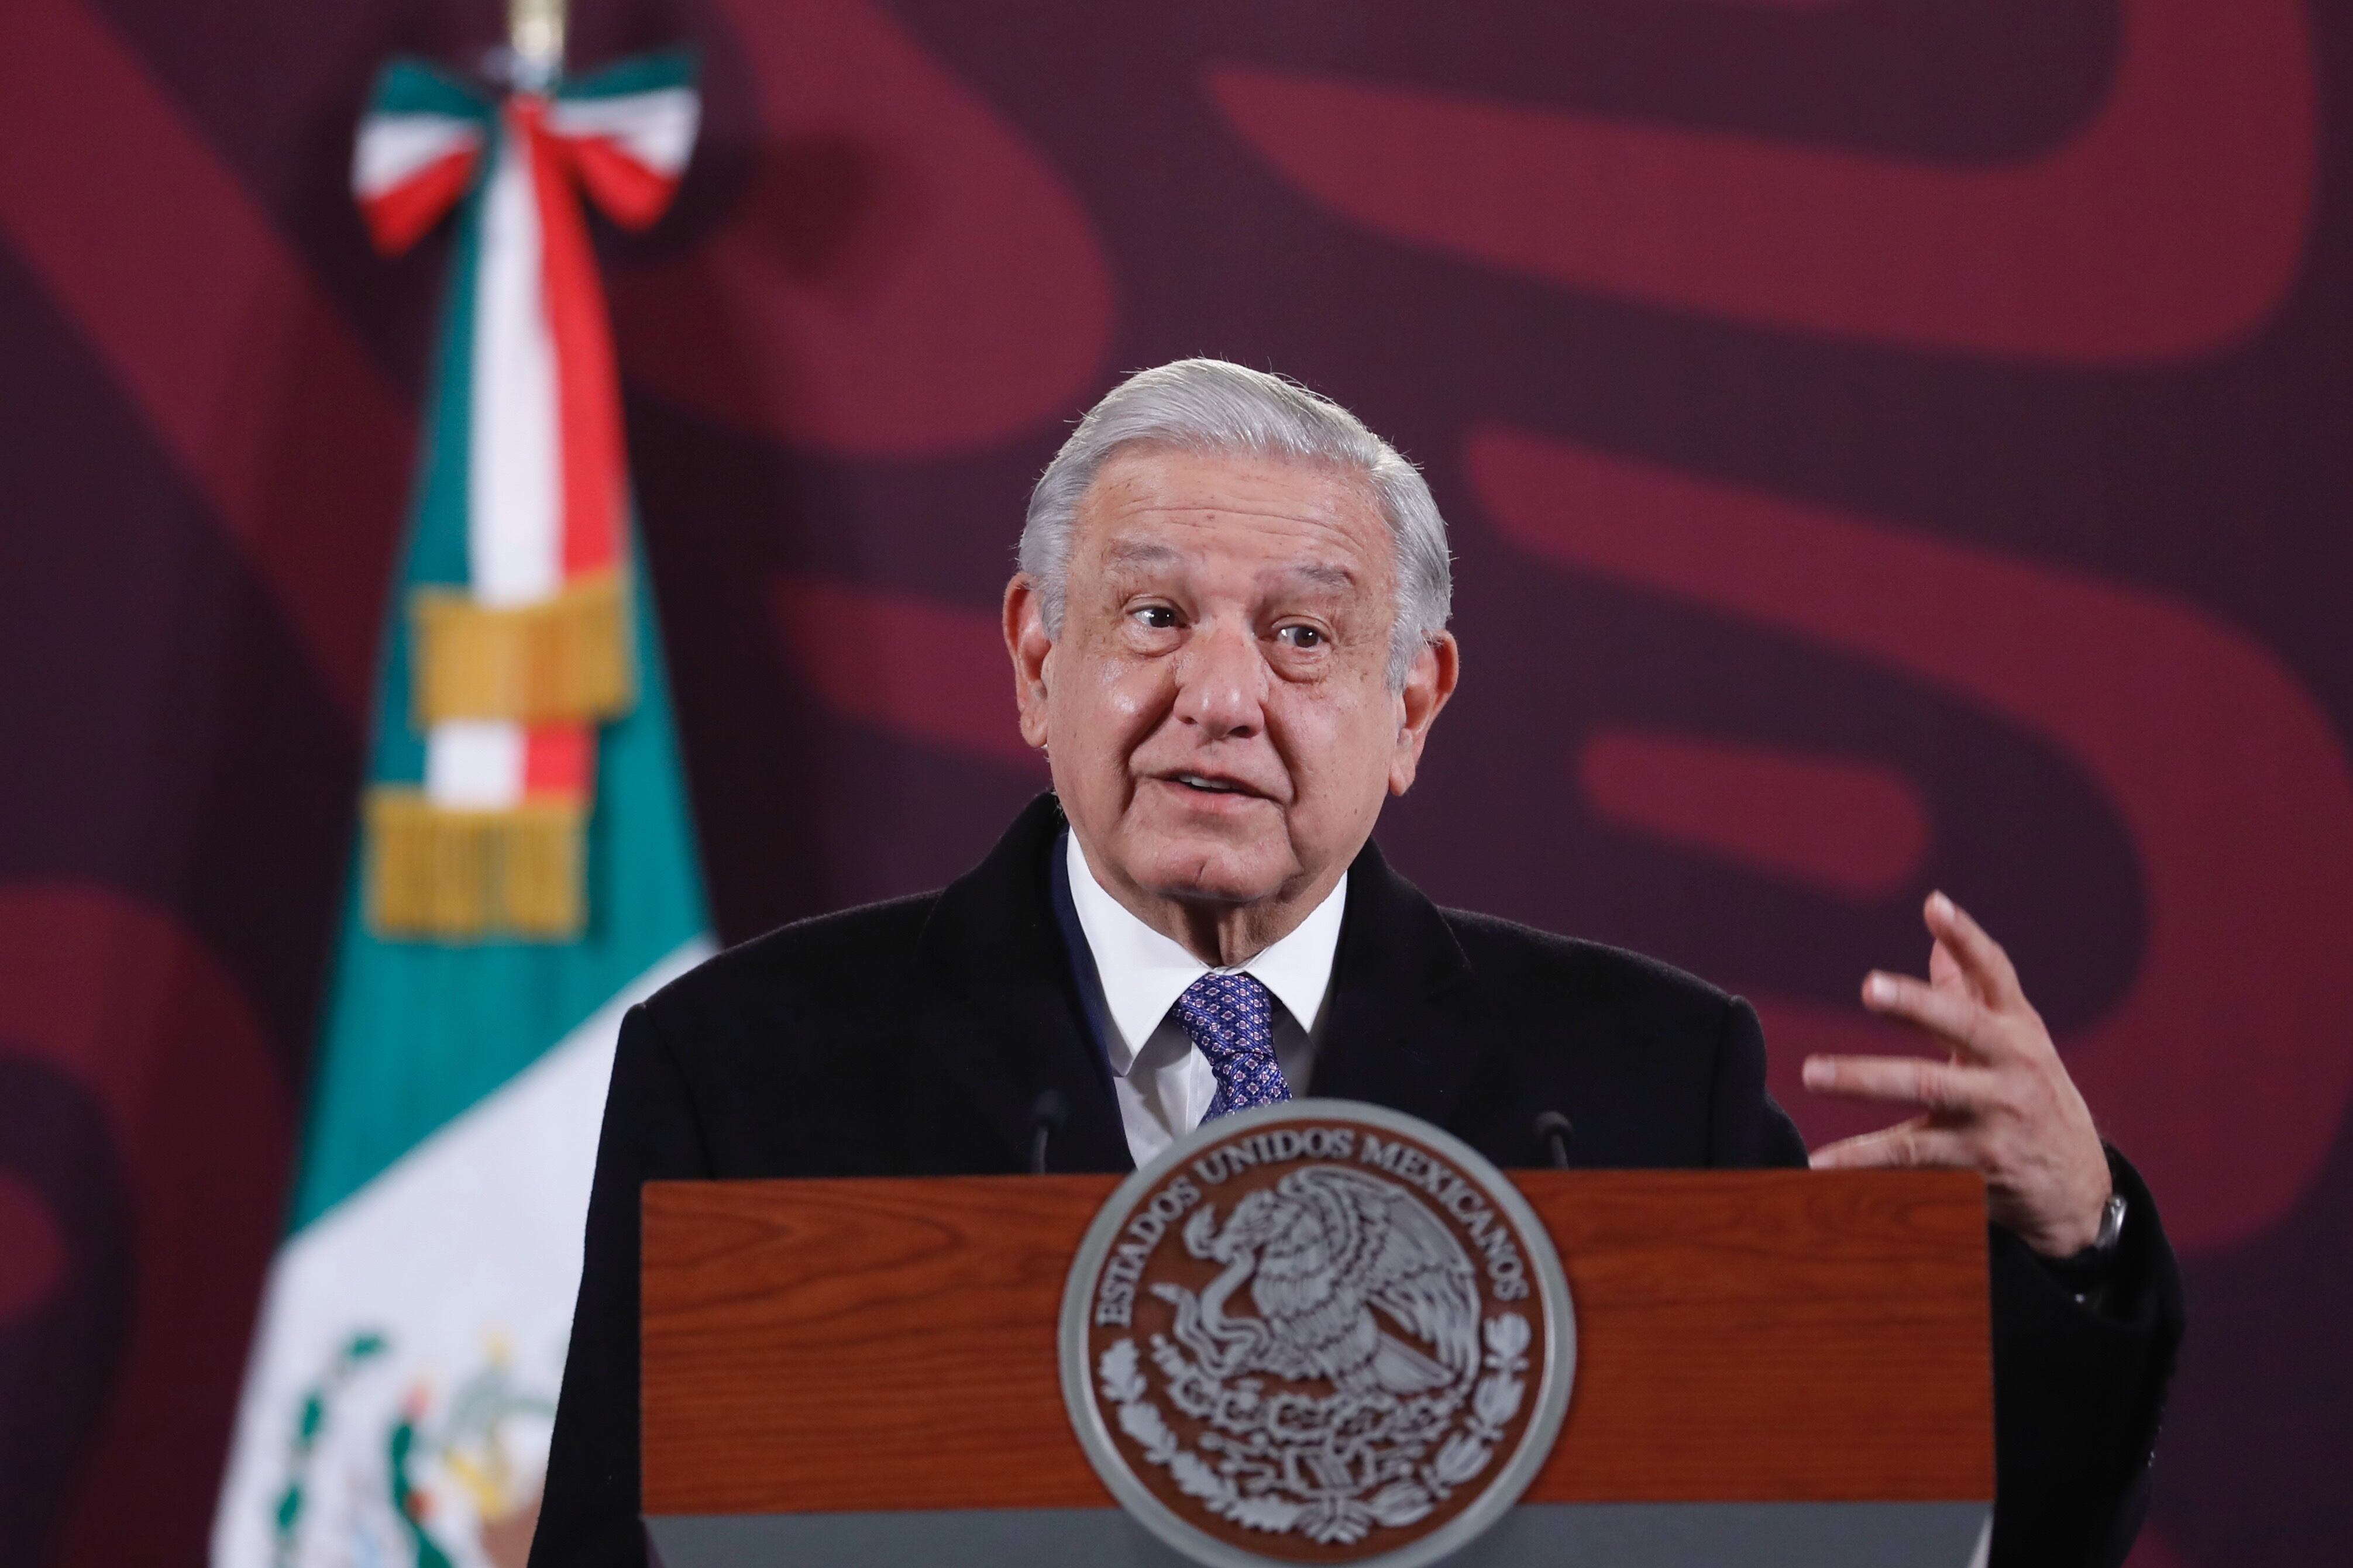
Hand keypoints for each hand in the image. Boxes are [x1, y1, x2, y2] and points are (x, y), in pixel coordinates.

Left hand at [1802, 892, 2112, 1256]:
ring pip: (1926, 1090)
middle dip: (1917, 1005)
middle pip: (1962, 1027)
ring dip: (1865, 1081)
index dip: (1967, 939)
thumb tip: (1936, 921)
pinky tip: (1820, 1163)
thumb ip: (1972, 987)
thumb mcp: (2016, 1041)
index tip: (1935, 906)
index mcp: (2016, 1029)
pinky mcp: (1978, 1163)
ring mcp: (1996, 1115)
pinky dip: (1864, 1161)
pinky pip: (1912, 1159)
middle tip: (1869, 988)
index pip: (1995, 974)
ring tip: (1811, 1074)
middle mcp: (2012, 1066)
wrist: (2077, 1191)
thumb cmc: (2032, 1097)